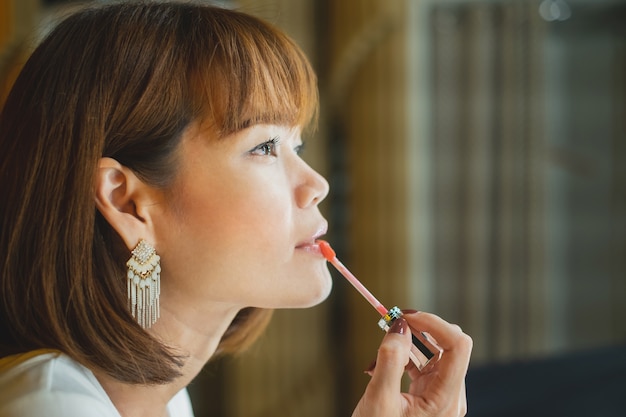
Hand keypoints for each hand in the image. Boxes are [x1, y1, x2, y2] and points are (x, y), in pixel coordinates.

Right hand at [352, 311, 471, 416]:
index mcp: (446, 399)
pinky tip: (383, 362)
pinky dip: (405, 356)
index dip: (434, 323)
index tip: (406, 316)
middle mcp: (450, 396)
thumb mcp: (378, 400)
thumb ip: (390, 361)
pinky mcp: (428, 396)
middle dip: (421, 329)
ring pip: (436, 353)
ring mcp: (440, 396)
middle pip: (449, 345)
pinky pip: (424, 365)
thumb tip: (399, 326)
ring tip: (382, 347)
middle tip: (391, 322)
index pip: (458, 345)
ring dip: (410, 342)